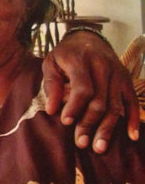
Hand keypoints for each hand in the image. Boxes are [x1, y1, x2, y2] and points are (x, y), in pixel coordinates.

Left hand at [42, 30, 139, 152]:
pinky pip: (132, 101)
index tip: (66, 122)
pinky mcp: (126, 79)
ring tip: (99, 147)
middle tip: (81, 143)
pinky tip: (131, 136)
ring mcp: (117, 73)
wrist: (87, 37)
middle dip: (90, 124)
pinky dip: (133, 119)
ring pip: (115, 105)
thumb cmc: (65, 54)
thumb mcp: (50, 63)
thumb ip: (51, 85)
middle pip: (100, 101)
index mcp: (81, 61)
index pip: (82, 89)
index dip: (75, 107)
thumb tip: (52, 110)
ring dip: (108, 128)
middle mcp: (103, 67)